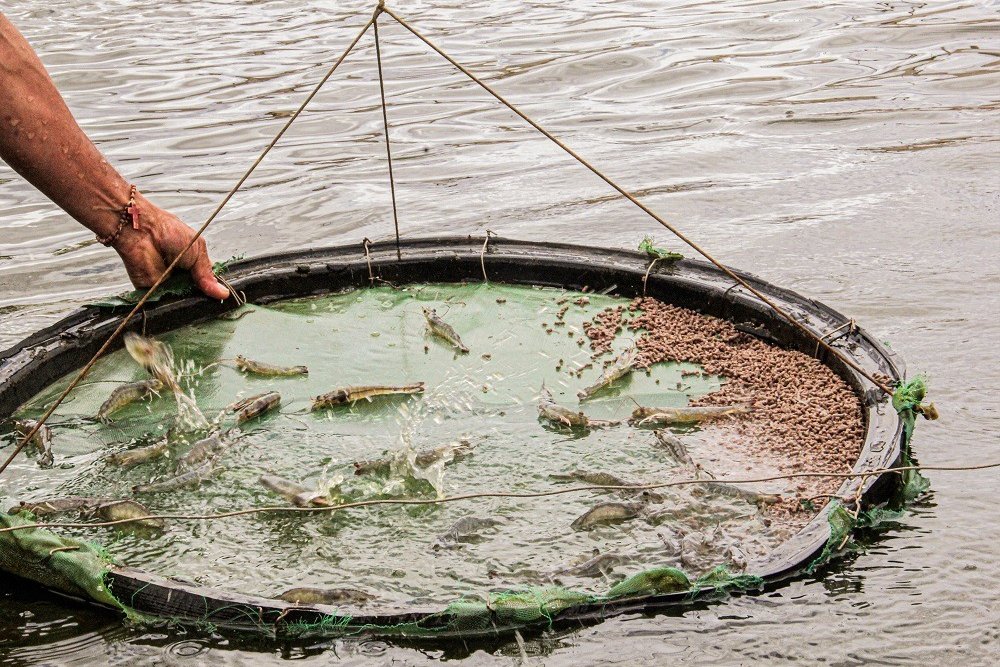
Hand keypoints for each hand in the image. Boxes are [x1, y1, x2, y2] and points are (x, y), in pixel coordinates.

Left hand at [111, 195, 228, 299]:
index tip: (224, 302)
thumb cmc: (169, 233)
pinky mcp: (153, 293)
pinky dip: (172, 308)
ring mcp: (168, 286)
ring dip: (189, 305)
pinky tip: (181, 309)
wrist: (142, 233)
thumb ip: (207, 275)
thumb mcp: (198, 251)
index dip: (214, 293)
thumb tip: (223, 293)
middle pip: (196, 296)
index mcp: (194, 266)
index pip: (207, 285)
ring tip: (198, 308)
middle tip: (212, 307)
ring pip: (183, 302)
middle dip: (203, 301)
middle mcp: (182, 278)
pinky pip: (165, 305)